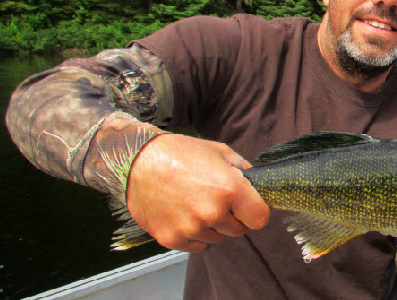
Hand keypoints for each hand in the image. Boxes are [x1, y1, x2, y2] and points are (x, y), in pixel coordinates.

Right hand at [126, 134, 269, 251]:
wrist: (137, 161)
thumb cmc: (179, 153)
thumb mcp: (219, 152)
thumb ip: (242, 170)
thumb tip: (257, 184)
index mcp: (230, 189)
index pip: (260, 219)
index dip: (255, 212)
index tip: (247, 207)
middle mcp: (212, 212)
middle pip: (238, 231)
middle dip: (232, 218)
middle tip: (216, 201)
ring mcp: (191, 228)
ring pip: (216, 238)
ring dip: (211, 226)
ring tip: (194, 203)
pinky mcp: (172, 239)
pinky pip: (196, 245)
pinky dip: (193, 234)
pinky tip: (182, 214)